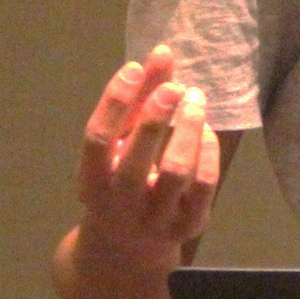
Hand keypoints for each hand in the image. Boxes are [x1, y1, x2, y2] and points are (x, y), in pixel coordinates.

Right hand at [75, 44, 220, 259]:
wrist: (128, 246)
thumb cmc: (121, 178)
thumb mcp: (119, 143)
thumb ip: (139, 99)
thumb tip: (161, 52)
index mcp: (91, 182)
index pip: (96, 140)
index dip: (115, 100)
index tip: (135, 67)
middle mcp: (118, 205)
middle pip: (135, 160)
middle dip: (155, 116)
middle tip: (174, 86)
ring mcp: (154, 219)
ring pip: (175, 172)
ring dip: (189, 129)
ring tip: (195, 98)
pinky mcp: (188, 225)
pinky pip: (204, 185)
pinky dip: (208, 152)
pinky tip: (207, 131)